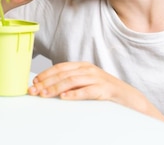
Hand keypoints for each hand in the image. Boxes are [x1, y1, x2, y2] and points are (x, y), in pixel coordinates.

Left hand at [28, 61, 142, 105]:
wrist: (129, 97)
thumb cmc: (104, 90)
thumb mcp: (86, 83)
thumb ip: (71, 83)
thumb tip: (48, 88)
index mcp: (82, 66)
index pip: (60, 67)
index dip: (45, 74)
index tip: (34, 82)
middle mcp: (88, 70)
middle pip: (63, 74)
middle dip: (46, 82)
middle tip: (34, 90)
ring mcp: (97, 78)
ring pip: (72, 81)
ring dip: (56, 88)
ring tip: (45, 94)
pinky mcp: (104, 90)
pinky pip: (87, 91)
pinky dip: (74, 94)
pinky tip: (65, 98)